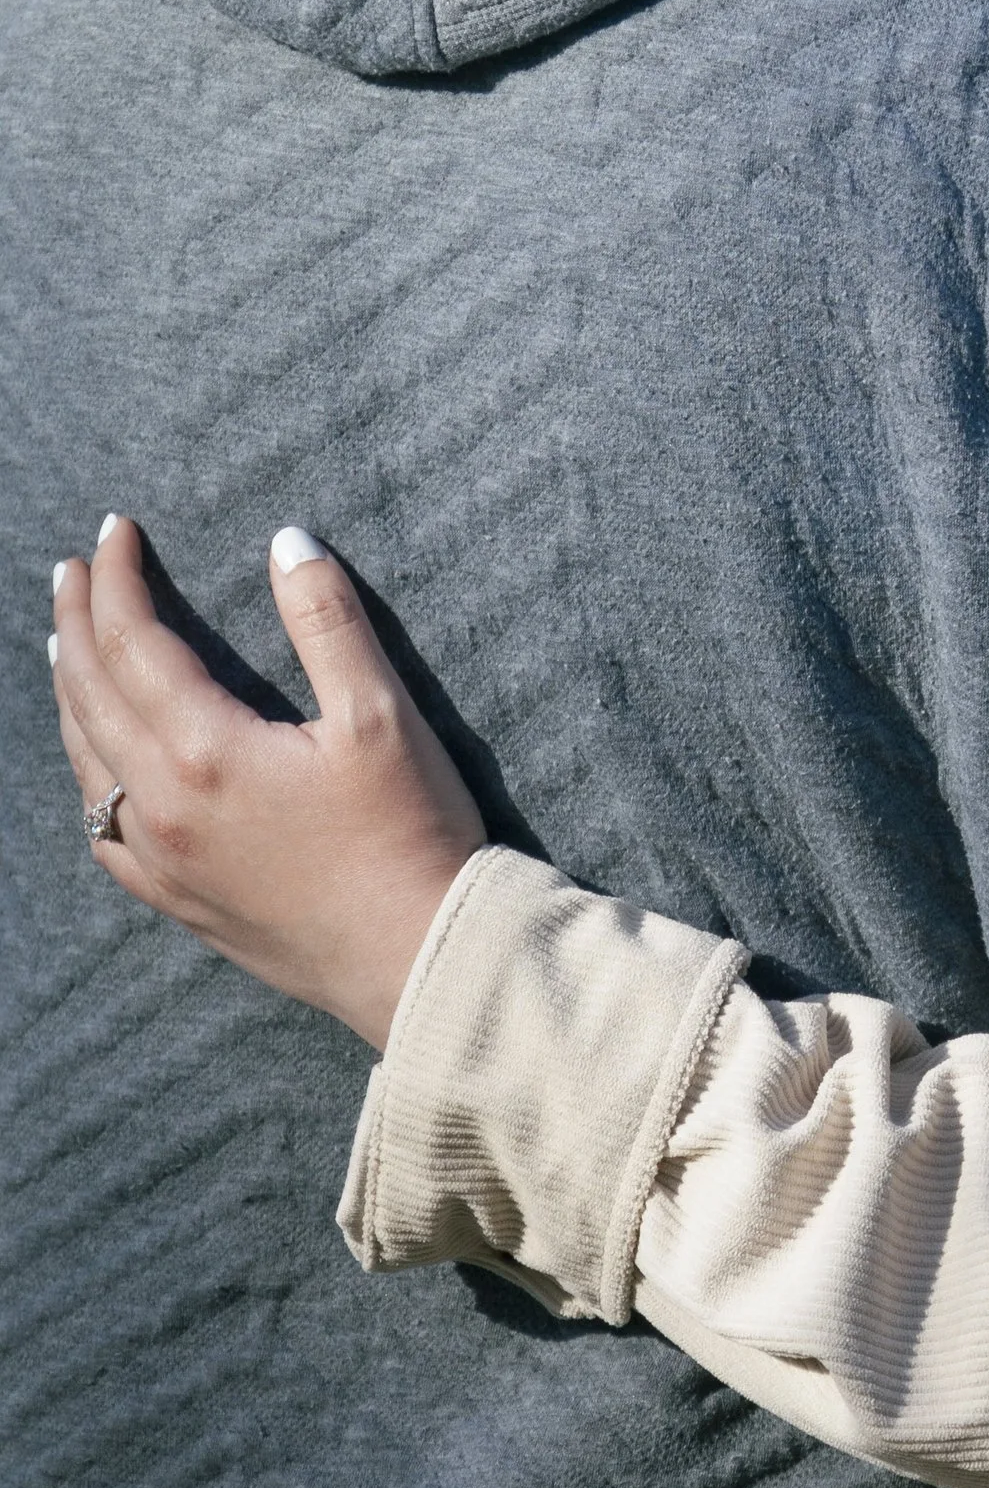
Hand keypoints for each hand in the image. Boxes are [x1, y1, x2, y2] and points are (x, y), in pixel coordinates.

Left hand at [51, 517, 484, 1047]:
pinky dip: (89, 776)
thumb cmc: (410, 835)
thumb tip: (287, 541)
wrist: (419, 957)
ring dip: (71, 691)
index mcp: (207, 749)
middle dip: (77, 620)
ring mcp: (164, 861)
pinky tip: (100, 765)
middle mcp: (165, 806)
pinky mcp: (180, 901)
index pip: (133, 641)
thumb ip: (327, 622)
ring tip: (69, 646)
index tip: (117, 529)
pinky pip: (104, 831)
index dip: (119, 579)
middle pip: (91, 694)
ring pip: (85, 761)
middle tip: (75, 568)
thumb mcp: (382, 715)